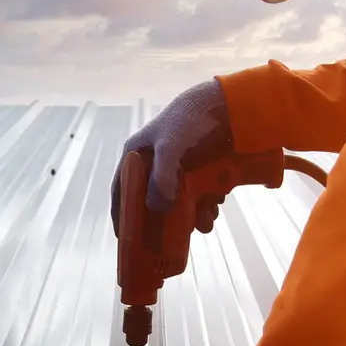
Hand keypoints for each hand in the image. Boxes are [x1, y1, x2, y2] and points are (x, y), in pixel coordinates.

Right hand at [111, 80, 230, 231]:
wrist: (223, 103)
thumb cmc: (188, 119)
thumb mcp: (171, 145)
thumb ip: (162, 175)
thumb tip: (157, 207)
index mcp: (137, 156)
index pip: (123, 189)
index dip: (122, 213)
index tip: (124, 238)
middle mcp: (154, 165)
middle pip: (153, 201)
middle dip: (164, 222)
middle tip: (171, 242)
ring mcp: (177, 169)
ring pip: (179, 202)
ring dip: (191, 216)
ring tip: (205, 223)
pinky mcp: (197, 172)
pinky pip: (197, 196)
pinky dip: (206, 205)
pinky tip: (215, 208)